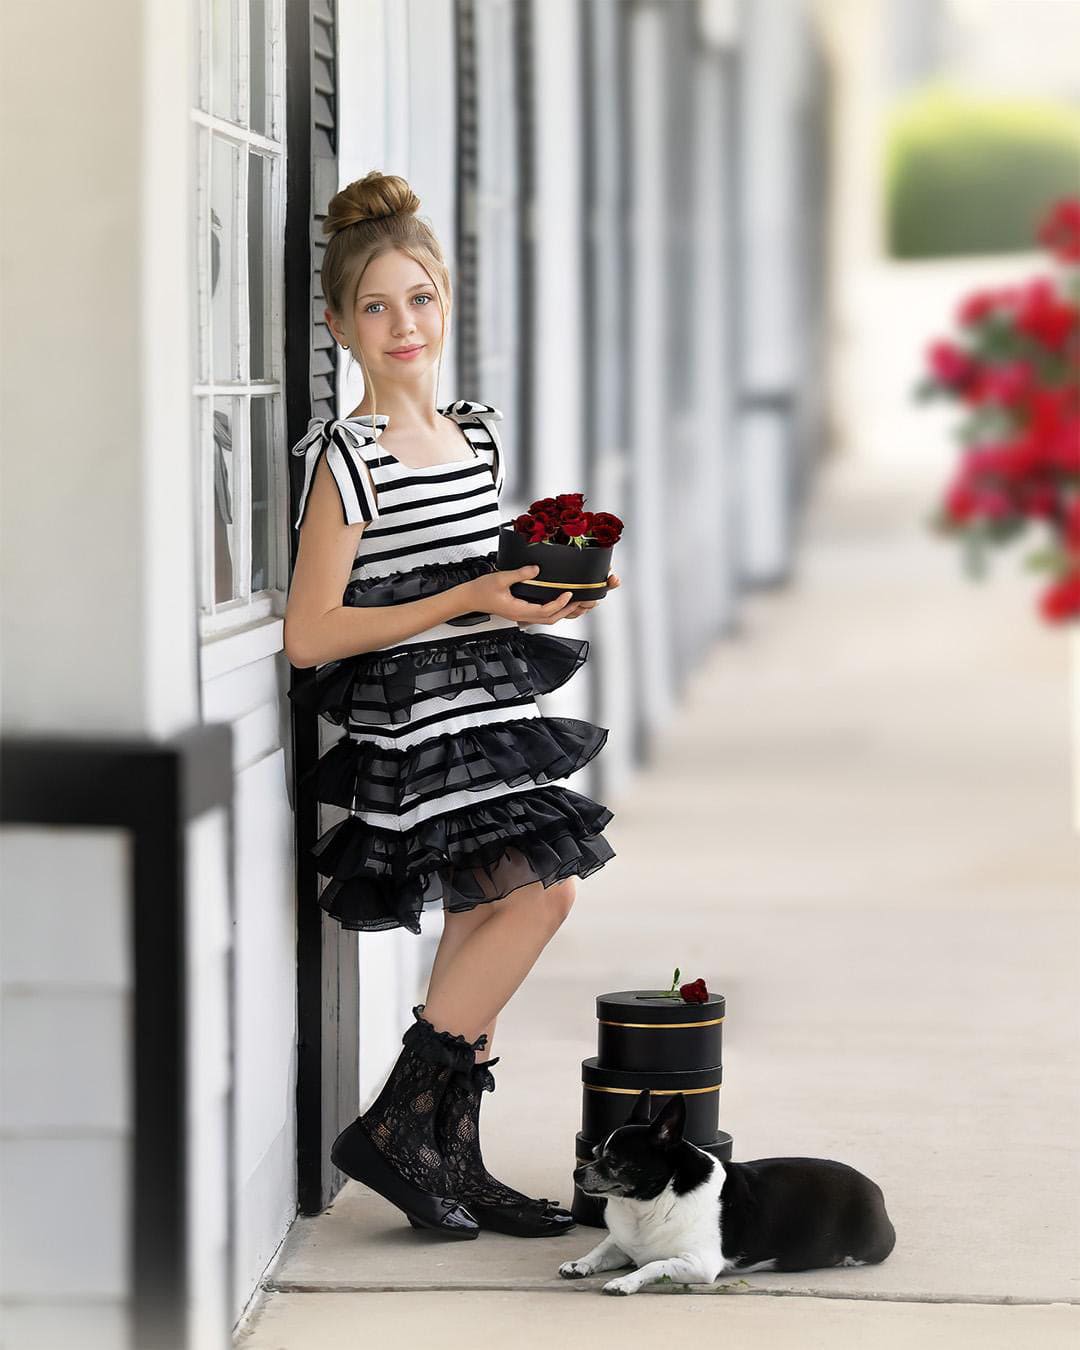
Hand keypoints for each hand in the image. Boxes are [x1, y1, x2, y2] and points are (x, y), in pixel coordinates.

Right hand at [462, 565, 577, 625]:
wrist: (469, 598)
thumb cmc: (481, 591)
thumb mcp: (500, 578)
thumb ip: (519, 574)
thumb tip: (535, 569)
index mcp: (517, 610)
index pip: (544, 611)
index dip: (559, 604)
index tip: (568, 594)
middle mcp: (521, 615)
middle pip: (550, 619)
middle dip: (567, 611)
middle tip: (580, 602)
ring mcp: (521, 615)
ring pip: (547, 619)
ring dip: (563, 613)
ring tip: (576, 604)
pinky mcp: (521, 612)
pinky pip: (541, 616)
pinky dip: (554, 611)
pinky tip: (559, 604)